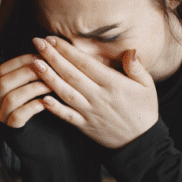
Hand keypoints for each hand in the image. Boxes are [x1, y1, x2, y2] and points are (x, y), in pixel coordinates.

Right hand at [0, 53, 52, 127]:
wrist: (49, 145)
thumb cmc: (47, 112)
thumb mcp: (39, 89)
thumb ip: (37, 73)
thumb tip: (46, 47)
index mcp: (0, 90)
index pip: (3, 69)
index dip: (22, 60)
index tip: (43, 56)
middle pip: (3, 81)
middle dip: (27, 72)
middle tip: (48, 68)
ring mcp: (2, 118)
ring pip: (10, 98)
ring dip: (33, 88)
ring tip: (51, 84)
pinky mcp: (12, 133)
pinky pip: (17, 116)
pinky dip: (33, 106)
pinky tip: (47, 102)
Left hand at [29, 36, 158, 148]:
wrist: (141, 142)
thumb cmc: (144, 110)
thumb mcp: (147, 86)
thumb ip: (136, 67)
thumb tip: (130, 50)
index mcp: (113, 84)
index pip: (85, 63)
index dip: (67, 50)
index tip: (53, 38)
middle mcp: (99, 96)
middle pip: (71, 74)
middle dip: (52, 57)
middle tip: (37, 42)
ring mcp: (90, 112)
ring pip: (66, 92)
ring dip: (48, 78)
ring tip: (34, 64)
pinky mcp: (85, 126)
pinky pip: (67, 116)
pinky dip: (54, 108)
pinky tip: (42, 98)